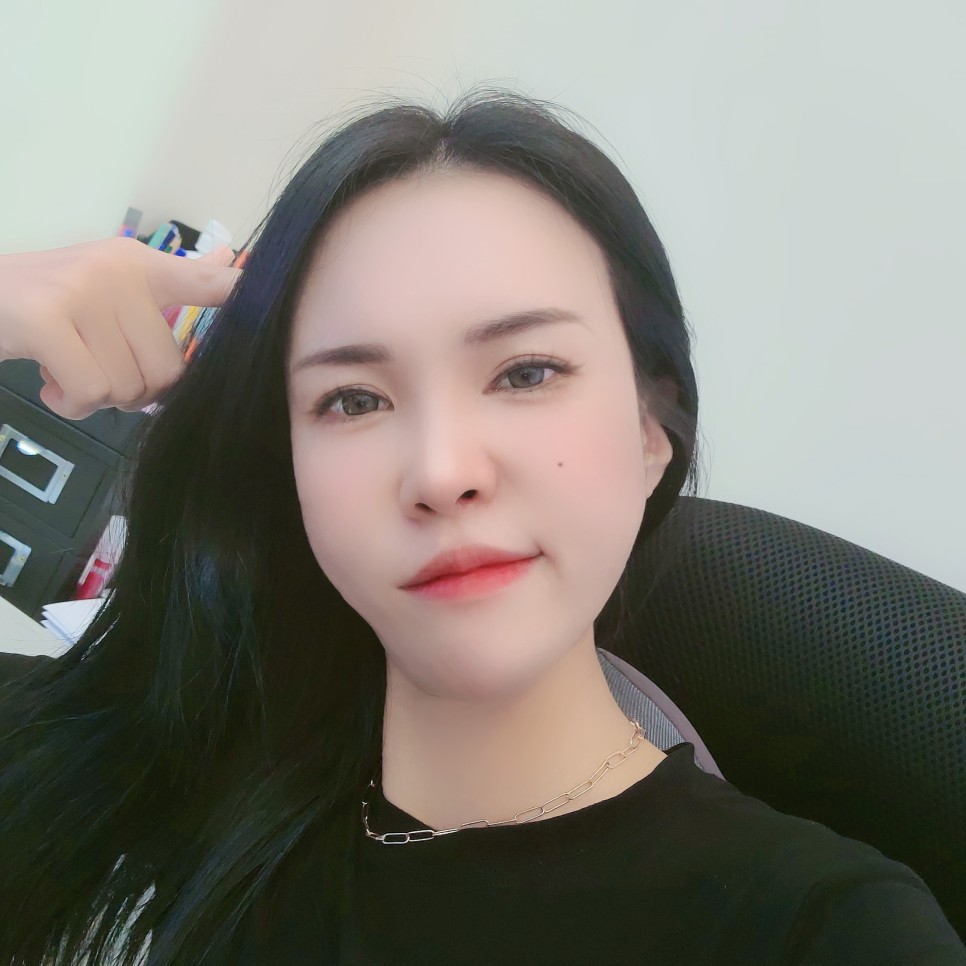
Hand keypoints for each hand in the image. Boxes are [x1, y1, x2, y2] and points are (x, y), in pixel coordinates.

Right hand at [0, 236, 241, 419]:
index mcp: (138, 265)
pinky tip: (51, 382)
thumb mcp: (107, 285)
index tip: (267, 293)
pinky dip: (72, 403)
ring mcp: (81, 292)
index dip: (240, 293)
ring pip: (129, 386)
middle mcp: (117, 271)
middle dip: (135, 390)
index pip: (204, 280)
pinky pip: (92, 392)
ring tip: (70, 370)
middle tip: (98, 371)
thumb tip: (229, 262)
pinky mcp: (46, 319)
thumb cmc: (47, 306)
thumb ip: (169, 283)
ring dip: (99, 399)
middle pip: (168, 370)